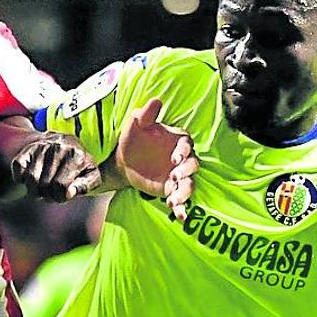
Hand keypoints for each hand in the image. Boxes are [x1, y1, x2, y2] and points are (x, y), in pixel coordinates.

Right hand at [10, 131, 99, 201]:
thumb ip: (85, 186)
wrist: (68, 144)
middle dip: (47, 195)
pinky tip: (31, 179)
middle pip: (44, 185)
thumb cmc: (80, 166)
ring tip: (42, 189)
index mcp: (77, 155)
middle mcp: (59, 147)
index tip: (62, 196)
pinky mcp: (28, 148)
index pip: (60, 186)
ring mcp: (42, 146)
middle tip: (51, 193)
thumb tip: (68, 193)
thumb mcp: (92, 176)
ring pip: (30, 178)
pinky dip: (20, 179)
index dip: (59, 197)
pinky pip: (17, 167)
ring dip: (34, 190)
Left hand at [115, 99, 196, 220]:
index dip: (184, 152)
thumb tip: (155, 100)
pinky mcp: (171, 189)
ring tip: (175, 201)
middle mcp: (182, 158)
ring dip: (185, 193)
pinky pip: (179, 199)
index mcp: (178, 140)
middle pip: (193, 166)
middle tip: (175, 176)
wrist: (124, 159)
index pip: (187, 145)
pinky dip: (180, 207)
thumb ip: (146, 114)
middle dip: (187, 172)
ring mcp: (178, 175)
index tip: (175, 158)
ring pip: (189, 185)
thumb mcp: (136, 124)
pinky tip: (179, 216)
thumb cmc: (133, 138)